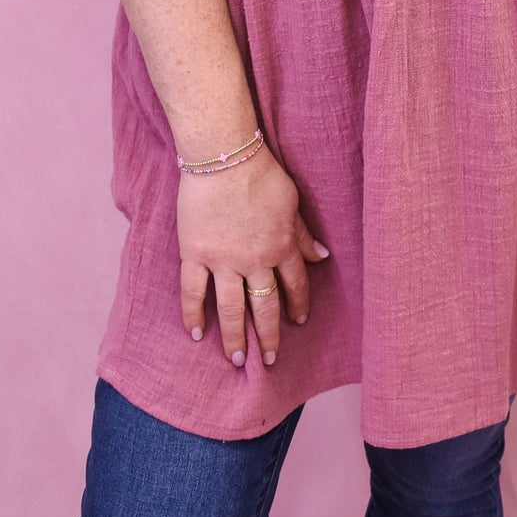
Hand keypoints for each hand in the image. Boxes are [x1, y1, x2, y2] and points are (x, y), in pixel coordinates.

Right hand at [176, 145, 330, 368]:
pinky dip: (193, 314)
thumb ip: (303, 234)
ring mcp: (223, 260)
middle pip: (264, 305)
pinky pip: (193, 291)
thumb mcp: (292, 202)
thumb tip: (323, 257)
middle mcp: (255, 260)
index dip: (298, 305)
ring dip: (235, 337)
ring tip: (237, 360)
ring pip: (231, 308)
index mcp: (282, 246)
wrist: (223, 156)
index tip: (299, 321)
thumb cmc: (261, 173)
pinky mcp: (195, 254)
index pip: (295, 285)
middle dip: (269, 335)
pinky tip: (196, 333)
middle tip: (269, 360)